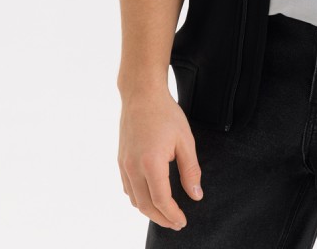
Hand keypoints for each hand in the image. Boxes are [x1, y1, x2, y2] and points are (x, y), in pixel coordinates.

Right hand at [118, 86, 203, 229]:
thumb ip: (190, 170)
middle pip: (145, 206)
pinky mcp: (121, 161)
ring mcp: (124, 165)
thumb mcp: (185, 140)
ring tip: (165, 214)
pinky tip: (149, 197)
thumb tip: (196, 195)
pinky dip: (138, 199)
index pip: (161, 200)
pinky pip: (128, 188)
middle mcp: (134, 167)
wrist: (142, 94)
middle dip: (161, 218)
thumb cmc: (165, 113)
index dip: (172, 215)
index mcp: (151, 163)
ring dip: (149, 211)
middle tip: (176, 223)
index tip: (183, 221)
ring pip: (134, 199)